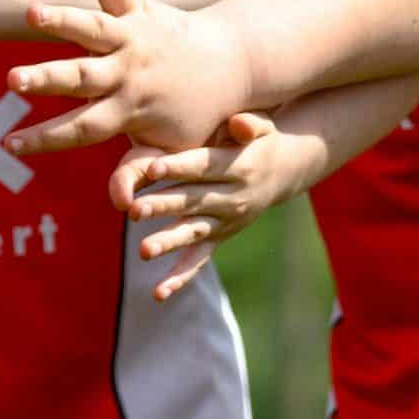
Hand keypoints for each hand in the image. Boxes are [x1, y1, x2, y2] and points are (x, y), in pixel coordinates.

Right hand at [5, 0, 252, 153]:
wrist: (232, 66)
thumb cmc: (193, 113)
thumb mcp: (168, 147)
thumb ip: (138, 171)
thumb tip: (120, 207)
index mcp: (130, 108)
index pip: (82, 128)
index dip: (45, 138)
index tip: (9, 145)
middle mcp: (128, 72)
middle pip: (82, 78)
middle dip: (47, 79)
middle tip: (13, 80)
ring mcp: (133, 38)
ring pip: (94, 30)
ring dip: (63, 21)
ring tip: (31, 12)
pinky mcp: (140, 11)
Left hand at [110, 110, 317, 300]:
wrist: (283, 171)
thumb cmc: (261, 140)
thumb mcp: (264, 126)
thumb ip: (249, 124)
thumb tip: (239, 124)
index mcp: (239, 167)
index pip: (203, 167)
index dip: (178, 167)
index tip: (151, 168)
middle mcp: (233, 198)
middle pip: (193, 202)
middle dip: (163, 206)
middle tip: (134, 210)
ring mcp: (226, 221)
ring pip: (192, 233)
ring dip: (167, 242)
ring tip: (143, 251)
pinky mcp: (220, 237)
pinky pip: (199, 259)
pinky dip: (180, 277)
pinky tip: (158, 294)